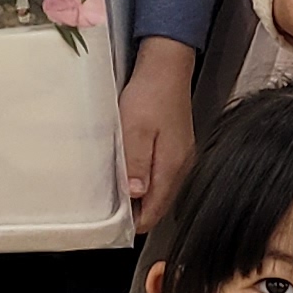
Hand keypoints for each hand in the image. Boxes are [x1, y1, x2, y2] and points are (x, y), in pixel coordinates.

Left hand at [120, 39, 198, 217]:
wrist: (167, 67)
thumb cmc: (151, 93)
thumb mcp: (134, 129)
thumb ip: (135, 163)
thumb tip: (135, 194)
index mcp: (172, 166)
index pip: (155, 212)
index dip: (134, 223)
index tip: (114, 225)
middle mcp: (181, 166)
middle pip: (159, 205)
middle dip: (137, 213)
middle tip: (111, 212)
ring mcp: (181, 157)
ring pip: (160, 191)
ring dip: (140, 197)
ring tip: (117, 194)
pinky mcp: (176, 148)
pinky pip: (161, 175)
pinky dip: (146, 181)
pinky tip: (131, 174)